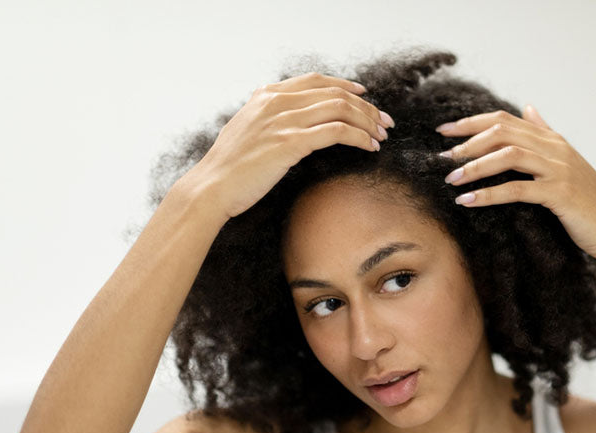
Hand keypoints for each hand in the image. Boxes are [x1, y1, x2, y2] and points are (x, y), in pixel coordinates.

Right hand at [180, 72, 394, 220]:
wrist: (211, 187)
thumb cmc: (230, 169)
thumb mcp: (247, 133)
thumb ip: (268, 121)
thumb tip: (292, 125)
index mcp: (265, 96)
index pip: (315, 81)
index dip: (345, 86)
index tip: (365, 96)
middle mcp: (275, 102)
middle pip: (334, 93)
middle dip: (365, 107)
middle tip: (384, 121)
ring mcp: (282, 120)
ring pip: (340, 109)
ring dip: (367, 121)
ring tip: (381, 135)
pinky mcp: (290, 142)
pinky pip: (336, 131)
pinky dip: (359, 137)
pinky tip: (369, 146)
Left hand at [436, 106, 595, 261]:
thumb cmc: (589, 202)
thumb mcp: (567, 163)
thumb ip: (545, 134)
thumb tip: (528, 108)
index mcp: (553, 140)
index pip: (505, 120)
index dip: (471, 123)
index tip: (444, 131)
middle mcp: (555, 149)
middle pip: (503, 132)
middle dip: (467, 143)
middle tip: (443, 159)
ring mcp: (559, 169)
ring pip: (508, 155)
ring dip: (475, 167)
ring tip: (451, 179)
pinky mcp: (560, 194)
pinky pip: (517, 189)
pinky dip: (489, 194)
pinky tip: (468, 201)